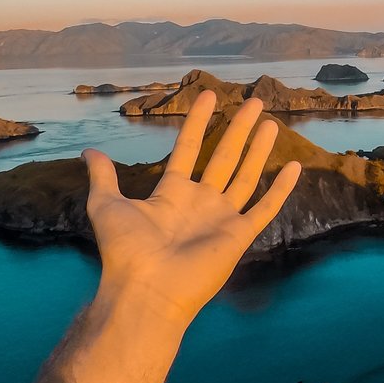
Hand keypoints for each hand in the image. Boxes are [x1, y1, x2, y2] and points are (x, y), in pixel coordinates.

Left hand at [81, 91, 300, 328]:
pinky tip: (295, 168)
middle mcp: (202, 202)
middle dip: (238, 129)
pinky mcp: (240, 235)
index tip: (209, 96)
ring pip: (247, 176)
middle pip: (224, 157)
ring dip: (259, 150)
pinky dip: (281, 190)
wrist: (147, 287)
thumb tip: (88, 151)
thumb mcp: (107, 205)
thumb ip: (103, 177)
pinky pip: (265, 208)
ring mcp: (223, 218)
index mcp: (173, 193)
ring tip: (270, 123)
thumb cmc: (127, 249)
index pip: (189, 148)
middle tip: (254, 102)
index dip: (198, 122)